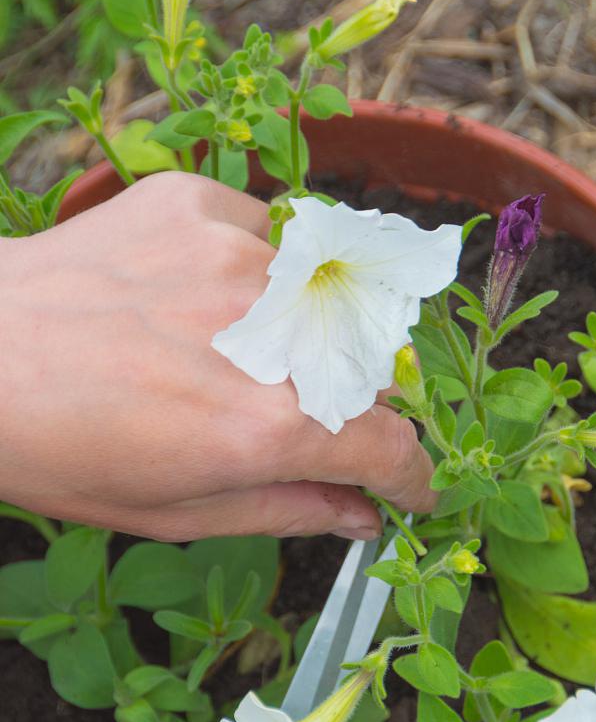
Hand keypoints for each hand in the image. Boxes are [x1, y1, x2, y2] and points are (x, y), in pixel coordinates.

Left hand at [0, 172, 434, 540]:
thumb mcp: (173, 513)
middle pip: (372, 374)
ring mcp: (240, 256)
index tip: (407, 487)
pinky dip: (253, 276)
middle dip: (350, 410)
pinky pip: (269, 240)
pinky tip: (193, 299)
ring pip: (327, 303)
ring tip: (221, 352)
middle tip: (283, 420)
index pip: (393, 449)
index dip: (411, 477)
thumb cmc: (58, 450)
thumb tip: (363, 517)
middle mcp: (274, 333)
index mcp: (268, 426)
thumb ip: (287, 511)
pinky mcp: (202, 204)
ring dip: (301, 337)